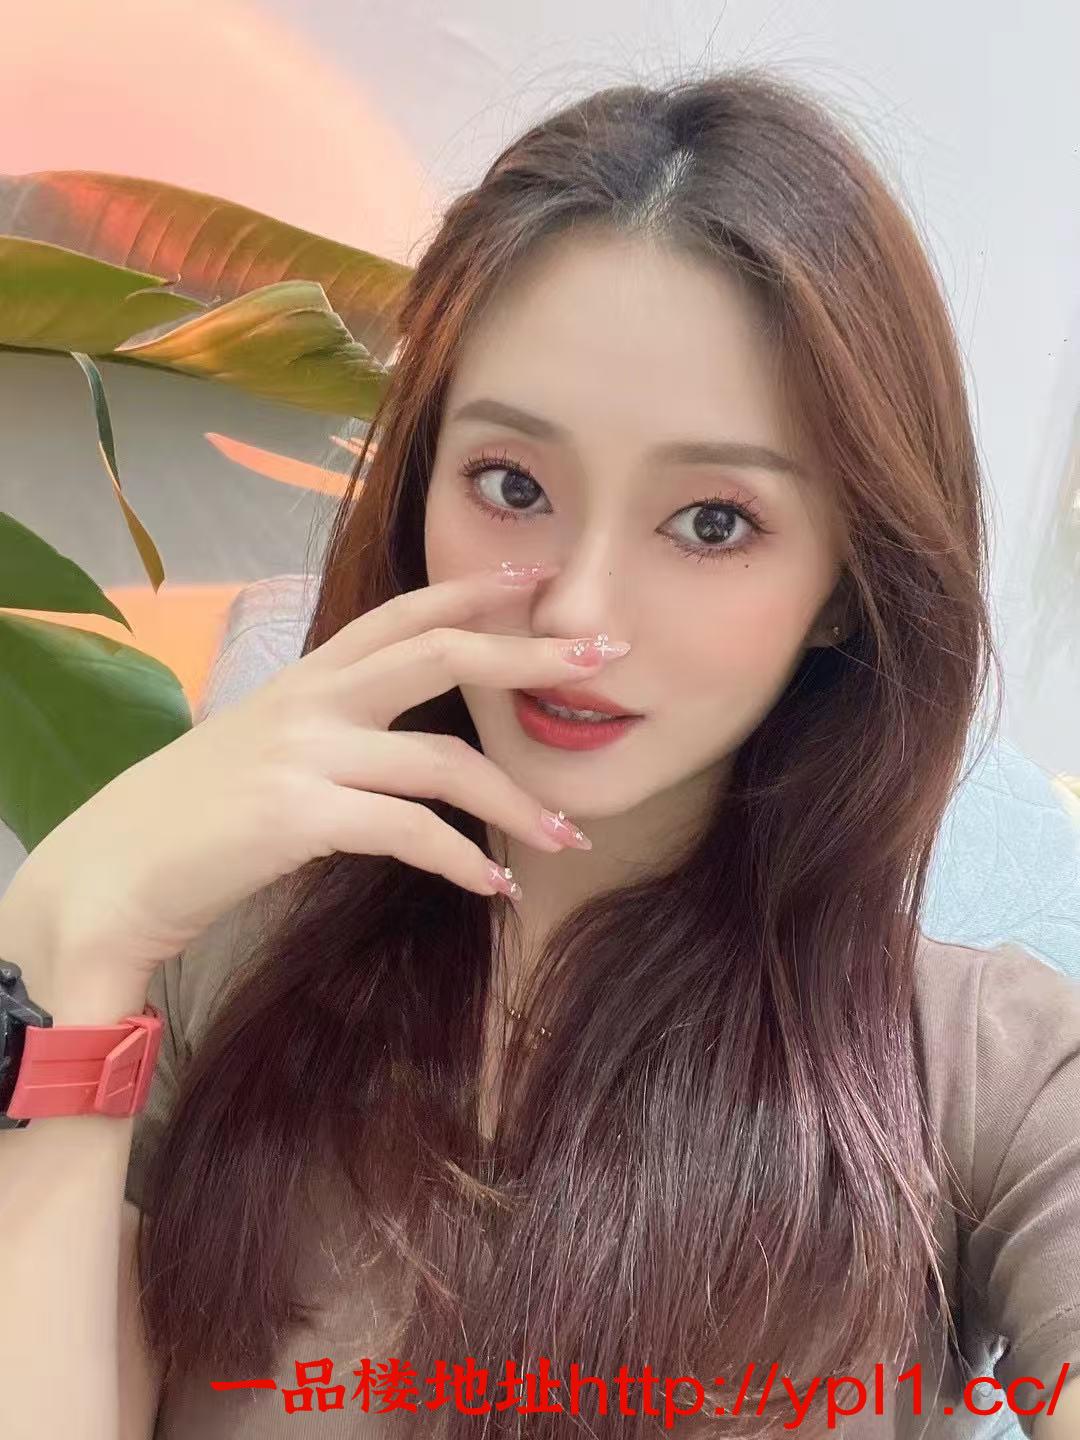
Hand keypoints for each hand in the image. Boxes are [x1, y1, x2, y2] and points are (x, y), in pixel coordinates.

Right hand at [1, 564, 629, 992]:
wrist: (108, 872)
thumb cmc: (193, 816)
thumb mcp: (266, 749)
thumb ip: (332, 732)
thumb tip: (396, 746)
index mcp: (307, 678)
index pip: (403, 613)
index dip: (474, 589)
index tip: (540, 578)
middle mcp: (311, 699)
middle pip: (440, 652)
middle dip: (529, 652)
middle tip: (606, 654)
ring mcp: (304, 753)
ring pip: (443, 759)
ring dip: (519, 800)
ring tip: (571, 836)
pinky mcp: (296, 815)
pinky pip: (410, 830)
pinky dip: (463, 860)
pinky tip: (493, 885)